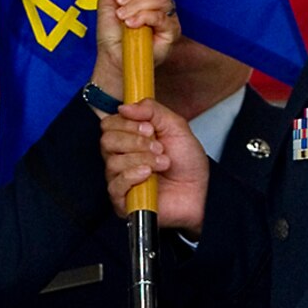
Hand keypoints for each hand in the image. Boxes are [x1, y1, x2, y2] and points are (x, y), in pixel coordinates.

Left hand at [90, 0, 178, 96]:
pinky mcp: (171, 32)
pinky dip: (143, 17)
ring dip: (137, 5)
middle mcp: (161, 0)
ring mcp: (168, 16)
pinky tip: (132, 24)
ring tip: (123, 17)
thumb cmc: (111, 33)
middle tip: (121, 1)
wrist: (112, 57)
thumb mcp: (107, 1)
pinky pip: (161, 17)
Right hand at [101, 99, 208, 233]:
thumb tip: (125, 106)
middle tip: (158, 147)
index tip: (150, 129)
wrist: (200, 192)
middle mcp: (120, 157)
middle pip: (107, 141)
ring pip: (113, 162)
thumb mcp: (175, 127)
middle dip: (135, 141)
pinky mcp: (122, 200)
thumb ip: (152, 110)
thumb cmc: (188, 164)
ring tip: (163, 163)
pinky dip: (133, 176)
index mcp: (129, 138)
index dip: (127, 123)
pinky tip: (148, 176)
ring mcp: (120, 179)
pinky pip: (115, 185)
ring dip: (142, 159)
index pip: (109, 124)